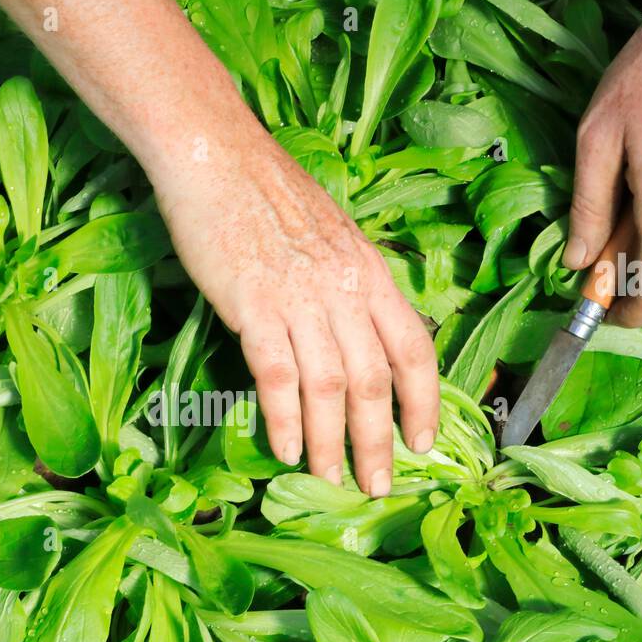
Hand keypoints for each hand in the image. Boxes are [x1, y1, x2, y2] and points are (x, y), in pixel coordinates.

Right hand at [0, 0, 437, 493]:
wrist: (217, 156)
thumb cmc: (268, 192)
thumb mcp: (332, 234)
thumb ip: (352, 283)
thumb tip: (363, 334)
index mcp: (371, 272)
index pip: (414, 348)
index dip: (424, 401)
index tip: (423, 441)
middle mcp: (345, 290)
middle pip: (374, 381)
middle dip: (379, 441)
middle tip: (378, 485)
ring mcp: (300, 298)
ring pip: (330, 388)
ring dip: (332, 442)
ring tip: (330, 478)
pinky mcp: (253, 306)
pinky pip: (277, 376)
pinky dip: (285, 418)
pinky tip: (287, 448)